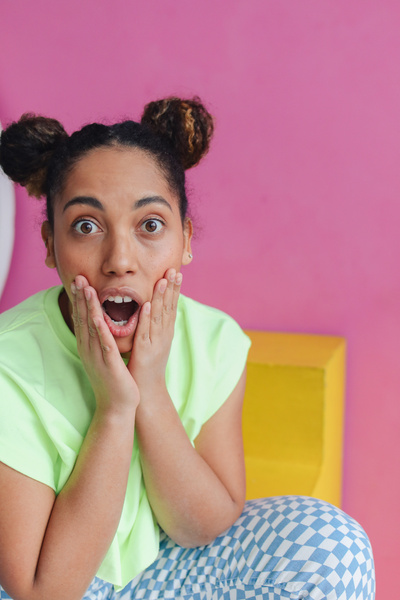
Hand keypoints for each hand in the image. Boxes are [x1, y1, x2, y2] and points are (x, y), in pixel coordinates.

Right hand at [71, 275, 139, 412]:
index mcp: (89, 346)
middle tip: (77, 277)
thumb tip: (101, 322)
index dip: (79, 299)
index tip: (79, 280)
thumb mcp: (104, 355)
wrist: (117, 406)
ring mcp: (97, 356)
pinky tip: (99, 316)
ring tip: (86, 289)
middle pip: (82, 319)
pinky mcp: (108, 364)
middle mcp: (89, 349)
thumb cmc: (113, 380)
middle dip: (80, 297)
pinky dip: (102, 327)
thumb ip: (102, 339)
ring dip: (88, 307)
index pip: (81, 318)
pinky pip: (104, 343)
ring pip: (91, 327)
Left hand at [127, 268, 181, 393]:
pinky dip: (147, 319)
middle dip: (172, 288)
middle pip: (169, 308)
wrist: (146, 391)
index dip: (174, 289)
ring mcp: (155, 343)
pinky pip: (145, 333)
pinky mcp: (144, 352)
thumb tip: (154, 308)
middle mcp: (164, 335)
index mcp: (165, 332)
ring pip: (159, 317)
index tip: (176, 272)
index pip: (171, 306)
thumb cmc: (147, 365)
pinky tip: (147, 306)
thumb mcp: (154, 341)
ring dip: (161, 298)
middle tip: (175, 269)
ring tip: (163, 280)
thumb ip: (154, 325)